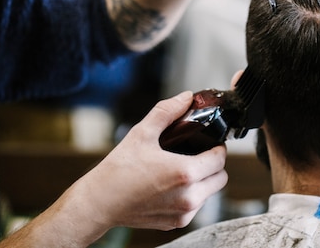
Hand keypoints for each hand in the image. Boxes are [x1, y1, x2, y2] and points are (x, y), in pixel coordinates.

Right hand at [0, 92, 227, 246]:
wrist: (99, 202)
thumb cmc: (118, 169)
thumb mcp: (142, 133)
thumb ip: (167, 111)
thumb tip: (186, 97)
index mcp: (185, 172)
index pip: (220, 159)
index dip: (217, 147)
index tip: (208, 142)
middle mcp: (189, 196)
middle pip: (220, 178)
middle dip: (213, 164)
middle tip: (197, 154)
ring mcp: (184, 213)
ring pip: (210, 193)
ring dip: (204, 180)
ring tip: (183, 168)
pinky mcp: (176, 223)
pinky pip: (196, 207)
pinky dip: (192, 195)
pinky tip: (173, 185)